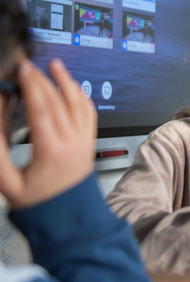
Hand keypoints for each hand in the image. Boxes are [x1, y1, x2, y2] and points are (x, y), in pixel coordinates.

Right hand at [0, 59, 96, 209]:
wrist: (68, 216)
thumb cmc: (39, 202)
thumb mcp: (8, 182)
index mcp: (51, 151)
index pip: (42, 109)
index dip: (32, 86)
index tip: (22, 70)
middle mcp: (72, 143)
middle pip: (58, 102)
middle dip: (42, 79)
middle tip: (29, 66)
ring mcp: (84, 141)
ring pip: (78, 104)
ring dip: (67, 82)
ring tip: (55, 66)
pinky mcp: (90, 142)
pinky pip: (90, 114)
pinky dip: (81, 97)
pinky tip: (73, 87)